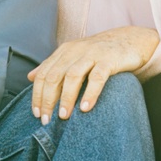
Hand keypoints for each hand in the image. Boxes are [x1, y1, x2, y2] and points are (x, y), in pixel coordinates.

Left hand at [28, 27, 158, 123]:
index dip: (37, 94)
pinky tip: (85, 109)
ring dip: (66, 98)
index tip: (36, 113)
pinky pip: (97, 78)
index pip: (44, 74)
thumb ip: (52, 66)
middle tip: (47, 120)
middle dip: (48, 100)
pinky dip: (89, 93)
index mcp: (64, 51)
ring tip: (64, 117)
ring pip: (72, 77)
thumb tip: (30, 77)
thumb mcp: (74, 56)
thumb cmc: (100, 53)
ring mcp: (92, 54)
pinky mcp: (109, 60)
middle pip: (54, 76)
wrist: (130, 40)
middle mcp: (75, 51)